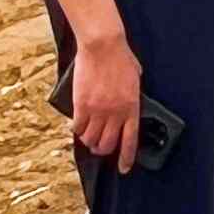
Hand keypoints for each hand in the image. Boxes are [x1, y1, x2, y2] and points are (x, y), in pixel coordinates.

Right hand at [70, 30, 146, 172]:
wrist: (102, 45)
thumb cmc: (120, 57)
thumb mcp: (135, 78)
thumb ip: (133, 93)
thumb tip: (129, 102)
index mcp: (132, 107)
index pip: (130, 141)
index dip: (126, 158)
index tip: (123, 168)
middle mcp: (115, 113)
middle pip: (108, 144)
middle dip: (103, 150)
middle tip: (100, 147)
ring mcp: (98, 110)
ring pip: (91, 139)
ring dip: (89, 141)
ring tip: (88, 137)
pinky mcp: (81, 105)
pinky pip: (78, 127)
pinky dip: (77, 130)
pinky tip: (77, 126)